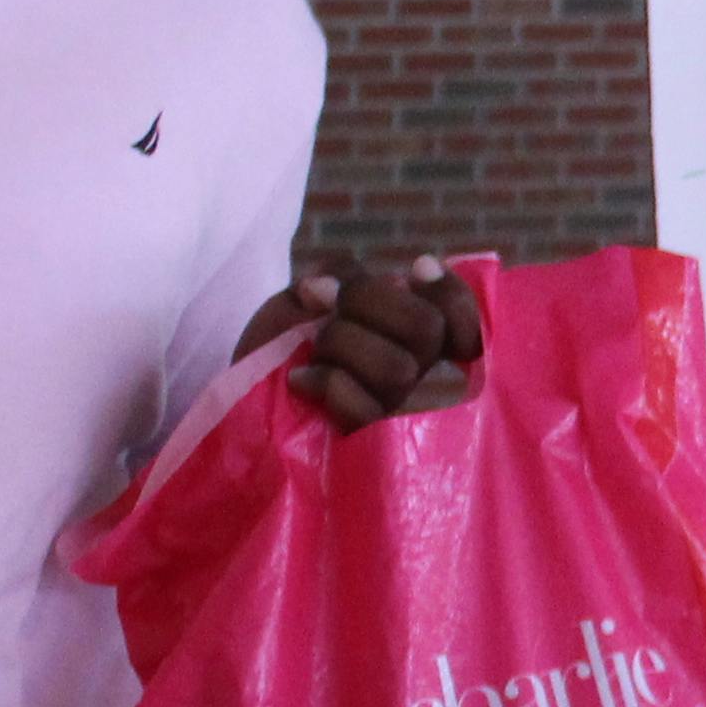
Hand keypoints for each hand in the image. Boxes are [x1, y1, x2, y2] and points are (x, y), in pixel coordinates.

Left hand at [241, 253, 488, 431]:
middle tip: (331, 307)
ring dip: (342, 344)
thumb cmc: (282, 341)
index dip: (454, 295)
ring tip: (313, 350)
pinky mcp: (362, 438)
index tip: (416, 267)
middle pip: (427, 329)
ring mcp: (392, 409)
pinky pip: (363, 407)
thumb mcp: (308, 293)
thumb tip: (330, 289)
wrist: (242, 388)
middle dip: (369, 302)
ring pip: (396, 367)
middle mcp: (414, 372)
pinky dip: (325, 382)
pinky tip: (301, 379)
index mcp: (408, 336)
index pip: (463, 321)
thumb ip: (336, 274)